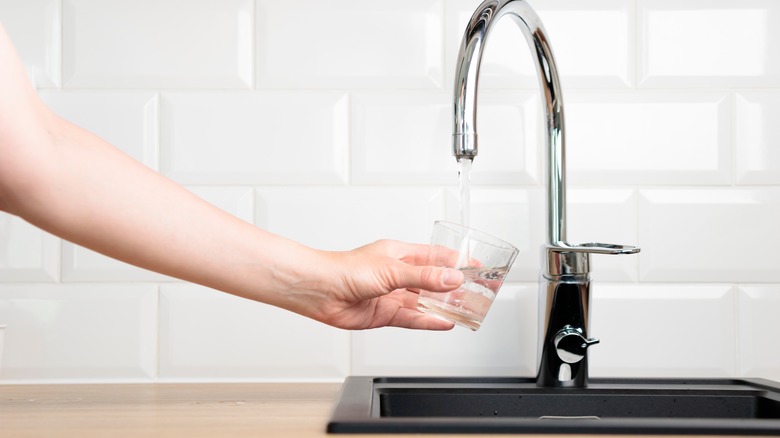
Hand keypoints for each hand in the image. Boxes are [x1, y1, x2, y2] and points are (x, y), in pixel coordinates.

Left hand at [294, 240, 463, 329]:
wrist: (319, 290)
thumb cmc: (345, 269)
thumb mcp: (392, 269)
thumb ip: (424, 277)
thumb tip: (453, 278)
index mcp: (399, 254)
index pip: (435, 256)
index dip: (456, 261)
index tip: (475, 266)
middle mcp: (396, 274)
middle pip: (432, 282)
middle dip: (454, 287)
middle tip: (477, 293)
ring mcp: (391, 295)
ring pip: (424, 303)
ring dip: (444, 307)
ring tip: (466, 311)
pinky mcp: (384, 314)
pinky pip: (412, 319)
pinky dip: (429, 322)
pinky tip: (444, 323)